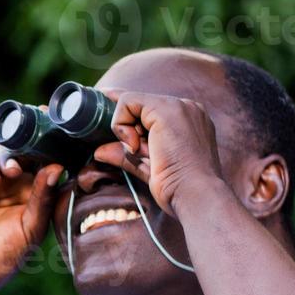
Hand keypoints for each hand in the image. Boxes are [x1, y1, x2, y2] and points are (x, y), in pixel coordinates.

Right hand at [0, 143, 63, 291]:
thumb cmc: (5, 255)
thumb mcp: (32, 227)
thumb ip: (43, 198)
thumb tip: (56, 167)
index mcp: (33, 192)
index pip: (43, 162)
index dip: (50, 152)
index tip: (60, 146)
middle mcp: (11, 182)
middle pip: (22, 151)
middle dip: (28, 149)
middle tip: (33, 157)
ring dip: (7, 156)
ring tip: (12, 172)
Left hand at [91, 89, 224, 217]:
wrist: (195, 194)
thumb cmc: (178, 186)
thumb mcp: (148, 167)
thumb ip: (126, 154)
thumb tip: (99, 151)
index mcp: (189, 120)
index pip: (150, 109)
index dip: (127, 115)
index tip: (111, 124)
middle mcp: (187, 108)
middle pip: (139, 105)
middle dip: (127, 129)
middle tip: (137, 152)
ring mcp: (178, 105)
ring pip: (131, 101)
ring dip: (125, 130)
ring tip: (142, 152)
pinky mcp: (165, 109)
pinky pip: (127, 102)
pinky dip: (120, 124)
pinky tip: (135, 145)